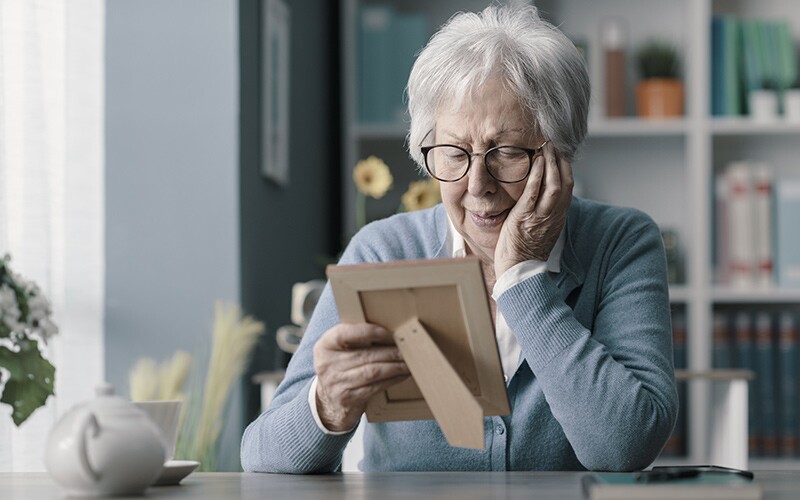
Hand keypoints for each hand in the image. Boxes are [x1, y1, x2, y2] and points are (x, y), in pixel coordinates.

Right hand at [313, 323, 408, 431]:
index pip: (344, 334)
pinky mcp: (347, 398)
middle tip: (407, 349)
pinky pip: (374, 387)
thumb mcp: (337, 350)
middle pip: (365, 355)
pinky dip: (391, 379)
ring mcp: (336, 383)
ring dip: (394, 366)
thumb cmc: (339, 367)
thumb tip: (388, 330)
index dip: (367, 332)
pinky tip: (401, 374)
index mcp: (325, 346)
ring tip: (408, 362)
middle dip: (390, 351)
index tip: (387, 333)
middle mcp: (327, 364)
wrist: (327, 400)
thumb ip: (353, 338)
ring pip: (372, 372)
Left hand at [494, 143, 572, 276]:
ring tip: (546, 147)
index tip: (561, 153)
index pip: (568, 187)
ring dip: (551, 163)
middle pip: (564, 182)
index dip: (566, 168)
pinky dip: (537, 175)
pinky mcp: (525, 217)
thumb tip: (541, 197)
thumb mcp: (542, 229)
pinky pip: (534, 192)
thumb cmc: (526, 251)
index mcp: (559, 216)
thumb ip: (545, 212)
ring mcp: (541, 216)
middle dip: (560, 161)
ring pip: (553, 185)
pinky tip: (536, 162)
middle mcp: (554, 215)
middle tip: (554, 143)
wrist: (519, 270)